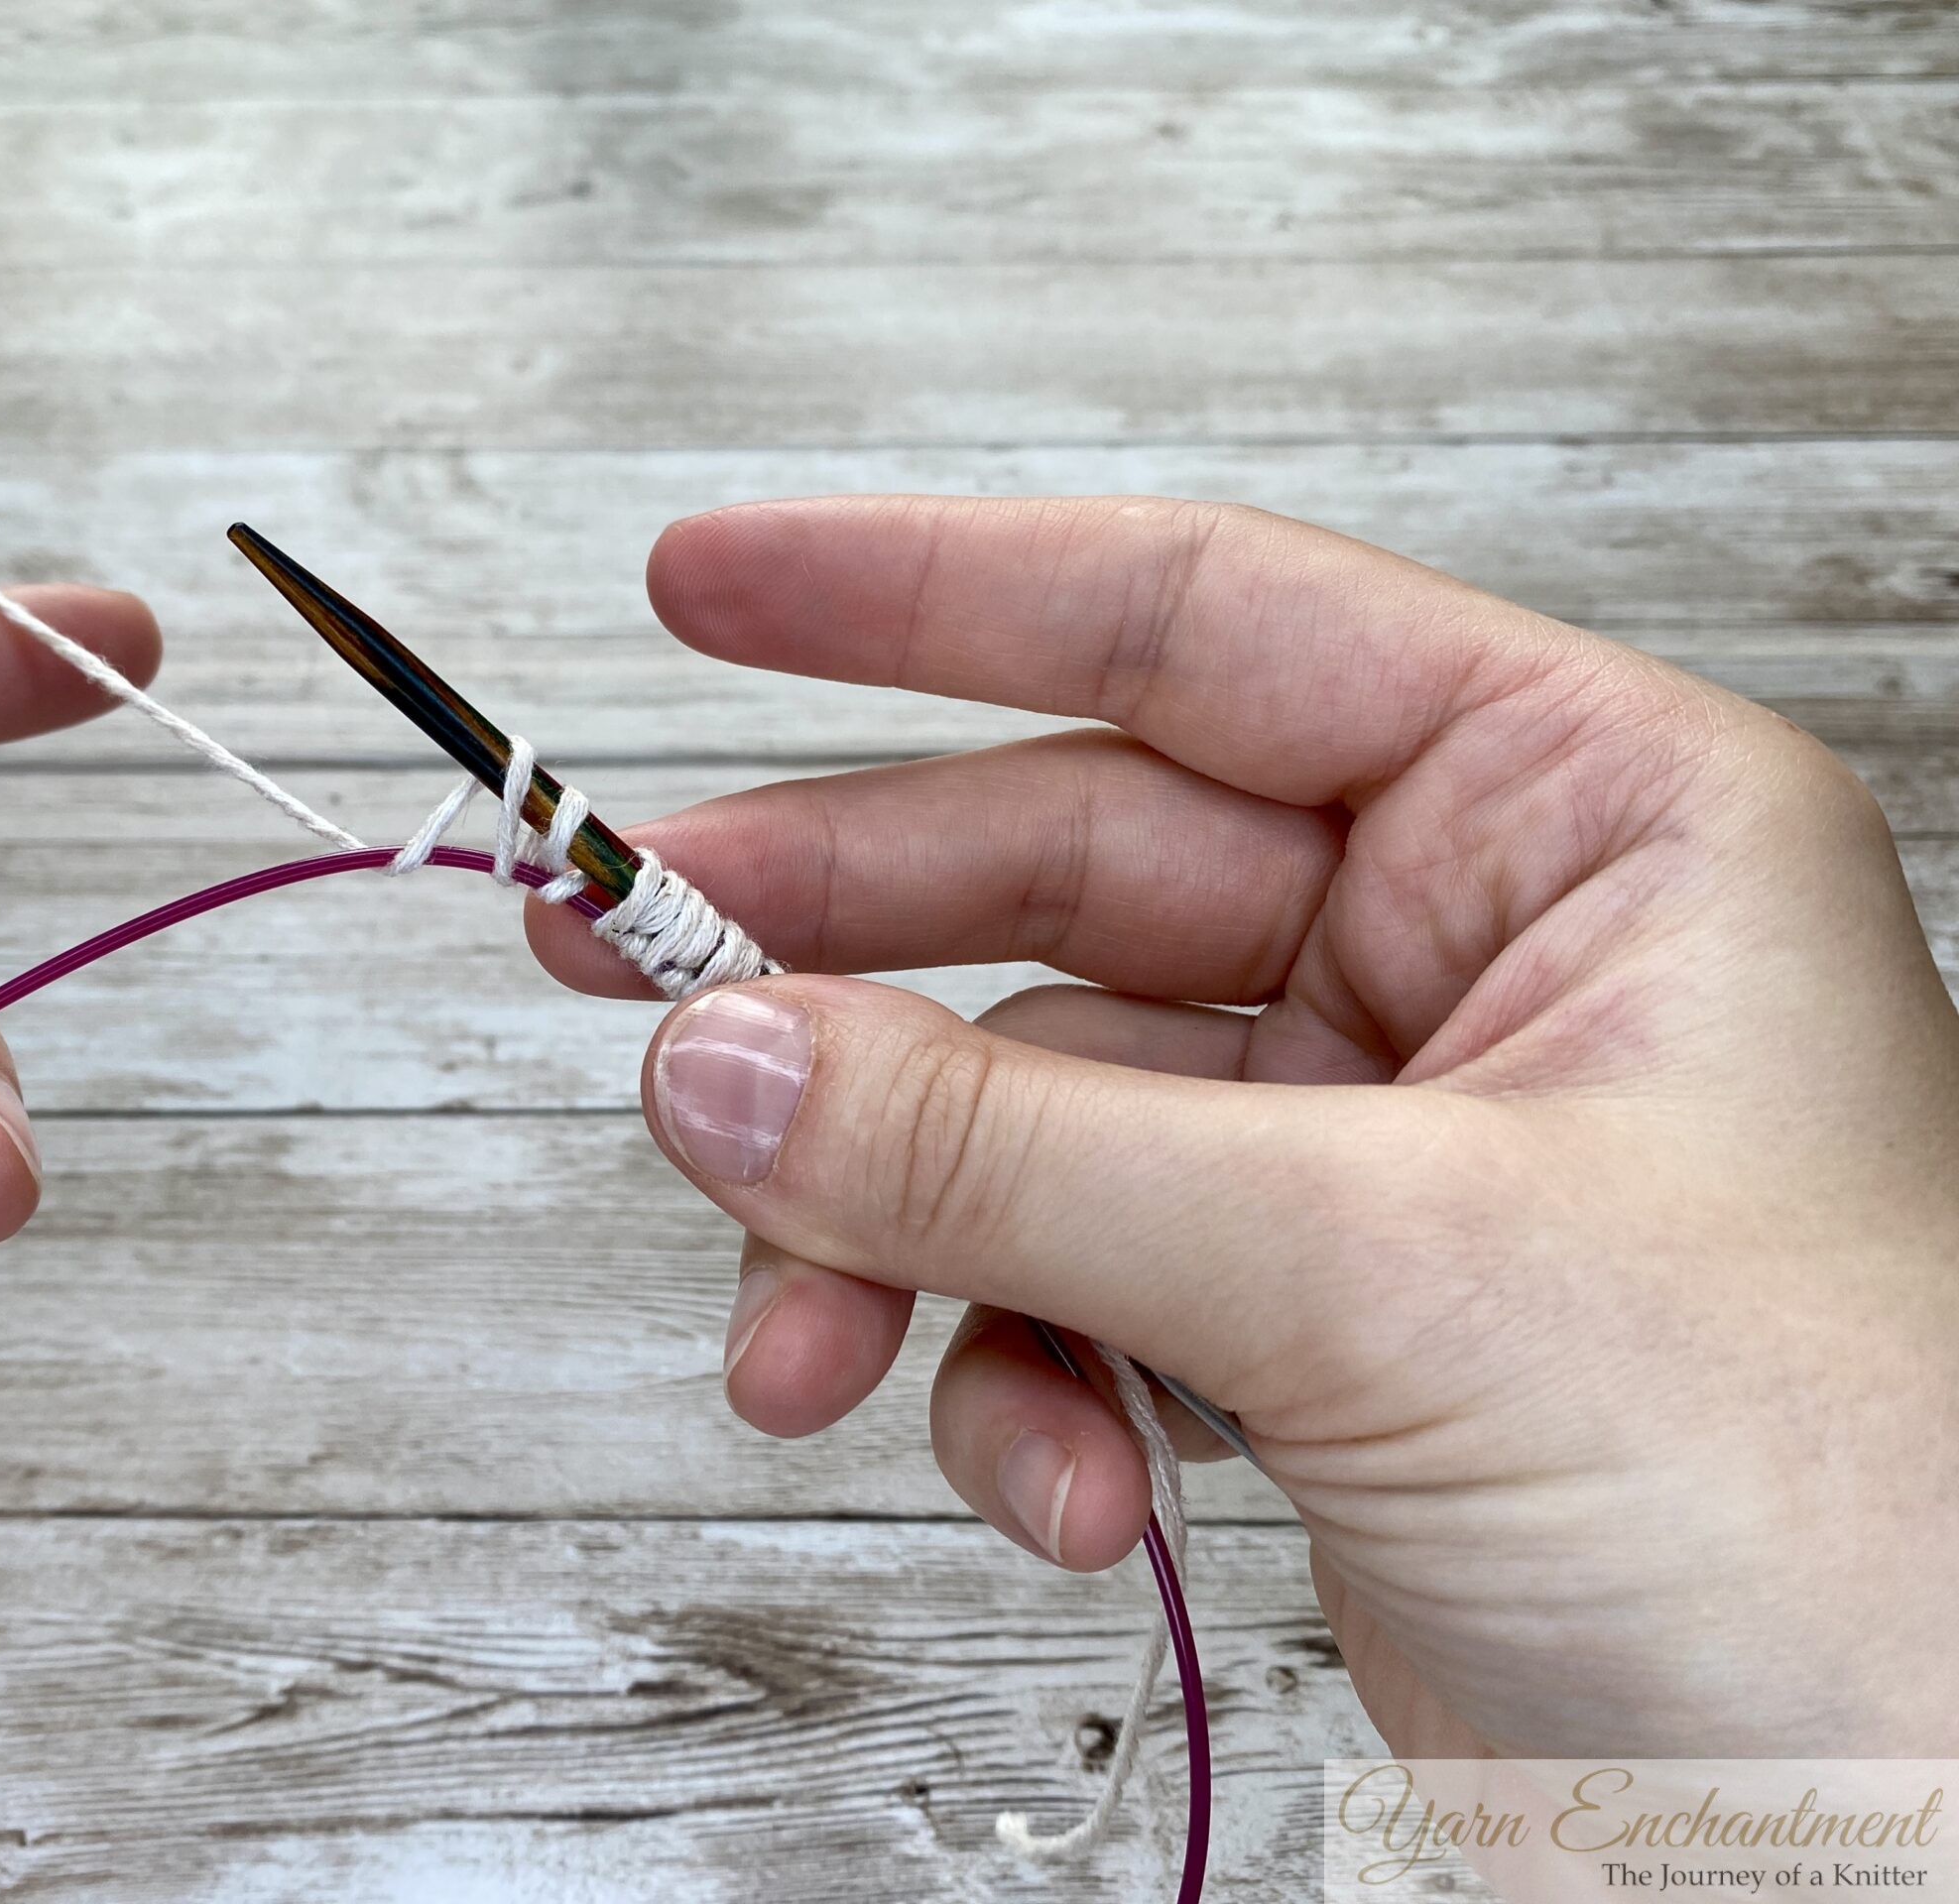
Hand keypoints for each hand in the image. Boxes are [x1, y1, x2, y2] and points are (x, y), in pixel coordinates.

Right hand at [531, 497, 1958, 1757]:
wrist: (1902, 1867)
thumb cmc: (1845, 1536)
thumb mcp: (1386, 1282)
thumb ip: (1013, 1151)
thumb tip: (724, 1053)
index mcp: (1583, 823)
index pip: (1202, 625)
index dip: (929, 598)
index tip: (708, 589)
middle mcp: (1477, 961)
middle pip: (1065, 880)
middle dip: (842, 959)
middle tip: (625, 965)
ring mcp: (1381, 1151)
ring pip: (1031, 1112)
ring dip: (895, 1232)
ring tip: (800, 1342)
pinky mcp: (1314, 1326)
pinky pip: (1071, 1287)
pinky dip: (1006, 1381)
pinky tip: (1047, 1481)